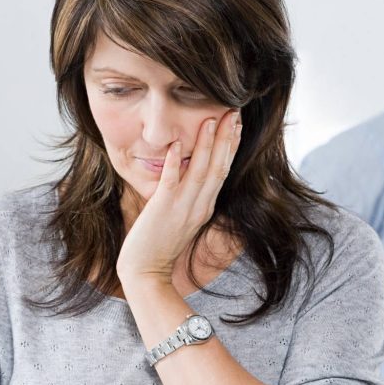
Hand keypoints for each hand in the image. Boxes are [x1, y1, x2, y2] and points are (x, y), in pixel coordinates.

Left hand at [115, 109, 242, 284]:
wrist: (147, 272)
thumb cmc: (160, 246)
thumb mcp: (182, 218)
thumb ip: (190, 197)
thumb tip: (189, 172)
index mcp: (205, 206)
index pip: (223, 170)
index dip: (231, 145)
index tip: (237, 123)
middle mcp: (199, 205)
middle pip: (219, 167)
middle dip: (227, 138)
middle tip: (234, 112)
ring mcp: (183, 208)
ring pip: (200, 171)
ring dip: (206, 145)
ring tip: (212, 120)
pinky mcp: (163, 210)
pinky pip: (171, 183)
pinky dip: (174, 164)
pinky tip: (175, 145)